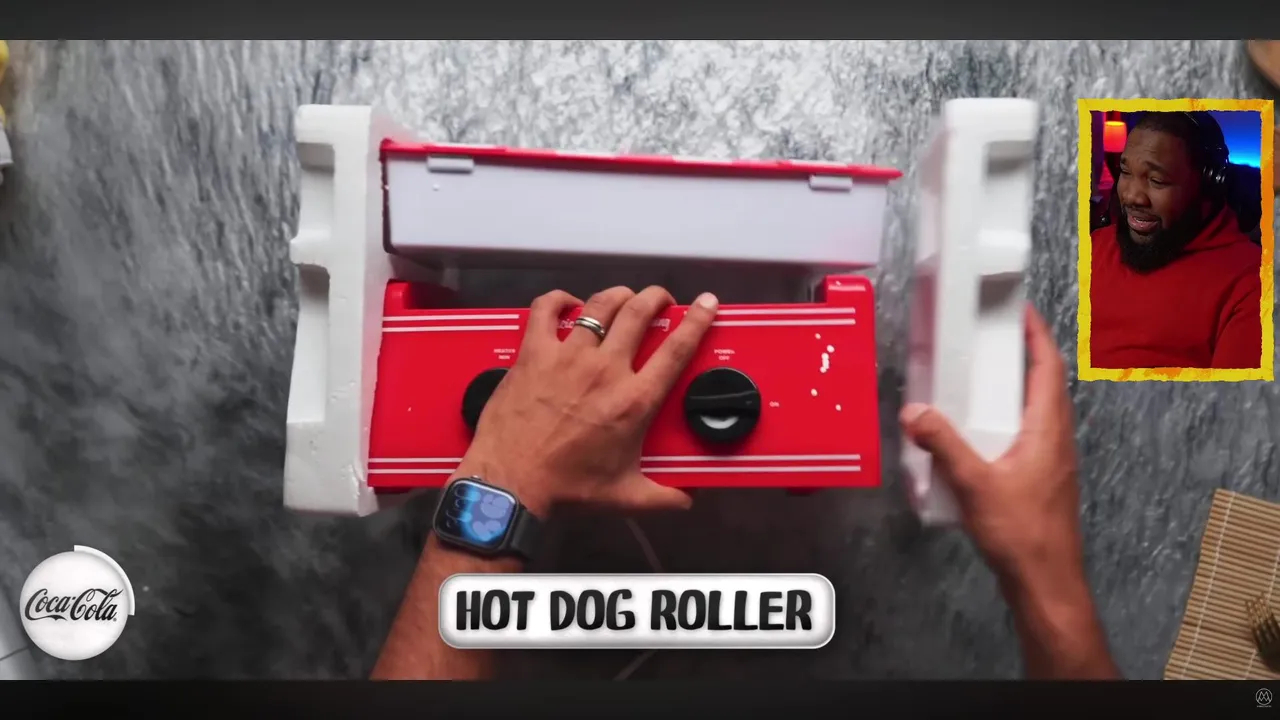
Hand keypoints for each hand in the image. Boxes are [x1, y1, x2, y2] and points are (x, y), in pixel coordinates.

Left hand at [458, 286, 719, 516]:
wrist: (511, 483)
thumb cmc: (567, 488)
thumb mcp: (624, 496)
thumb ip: (662, 497)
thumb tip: (687, 500)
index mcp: (634, 401)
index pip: (676, 349)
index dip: (696, 320)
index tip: (706, 303)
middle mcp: (605, 370)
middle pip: (639, 312)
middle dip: (656, 297)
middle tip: (661, 299)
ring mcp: (568, 356)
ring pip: (600, 306)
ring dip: (618, 295)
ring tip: (624, 297)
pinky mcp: (534, 353)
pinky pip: (546, 310)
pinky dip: (559, 300)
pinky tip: (568, 303)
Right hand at [900, 305, 1083, 586]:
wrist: (1046, 582)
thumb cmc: (1021, 531)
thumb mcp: (974, 483)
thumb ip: (943, 444)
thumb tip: (914, 410)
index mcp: (1048, 429)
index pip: (1048, 368)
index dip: (1036, 334)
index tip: (1018, 309)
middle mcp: (1056, 439)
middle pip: (1044, 385)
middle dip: (1021, 356)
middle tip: (987, 338)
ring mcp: (1051, 462)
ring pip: (1036, 412)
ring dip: (1013, 389)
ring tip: (977, 379)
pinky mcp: (1040, 481)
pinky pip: (1025, 435)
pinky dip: (1004, 420)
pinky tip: (976, 433)